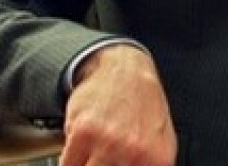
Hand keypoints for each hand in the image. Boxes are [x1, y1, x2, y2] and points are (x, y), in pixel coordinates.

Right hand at [58, 44, 177, 165]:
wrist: (124, 71)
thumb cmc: (142, 108)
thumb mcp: (160, 143)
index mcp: (158, 161)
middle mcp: (136, 154)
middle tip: (96, 162)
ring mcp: (109, 143)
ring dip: (85, 165)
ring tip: (89, 157)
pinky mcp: (84, 133)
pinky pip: (68, 165)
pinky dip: (70, 162)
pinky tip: (79, 153)